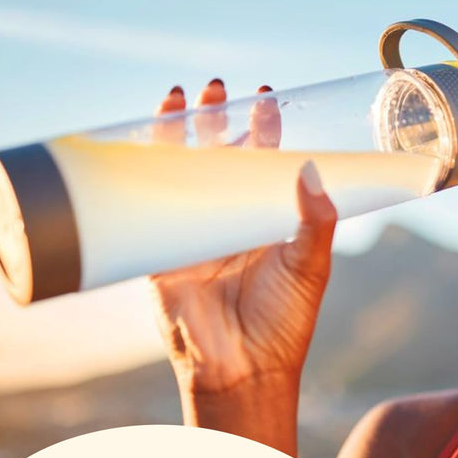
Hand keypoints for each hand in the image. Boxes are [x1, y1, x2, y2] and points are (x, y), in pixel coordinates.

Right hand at [148, 81, 337, 449]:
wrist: (241, 368)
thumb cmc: (283, 324)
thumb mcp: (309, 267)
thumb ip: (315, 221)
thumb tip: (311, 169)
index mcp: (267, 222)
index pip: (264, 163)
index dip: (263, 130)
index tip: (264, 98)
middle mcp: (230, 222)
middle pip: (220, 158)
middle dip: (217, 120)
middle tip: (217, 89)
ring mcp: (194, 234)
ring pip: (183, 172)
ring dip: (179, 134)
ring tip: (184, 97)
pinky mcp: (162, 253)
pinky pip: (147, 205)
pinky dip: (143, 171)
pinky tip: (143, 142)